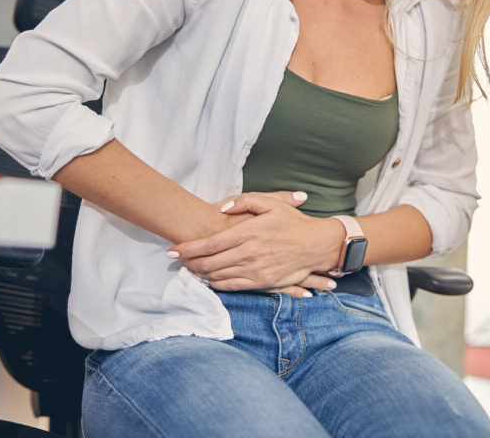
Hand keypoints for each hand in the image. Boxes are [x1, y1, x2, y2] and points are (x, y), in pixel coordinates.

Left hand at [169, 193, 342, 293]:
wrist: (316, 245)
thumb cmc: (292, 222)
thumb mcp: (270, 203)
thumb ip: (243, 202)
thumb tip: (221, 209)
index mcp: (248, 232)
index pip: (209, 244)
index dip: (188, 248)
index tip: (173, 250)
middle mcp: (248, 253)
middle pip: (209, 263)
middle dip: (189, 263)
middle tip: (177, 260)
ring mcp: (254, 270)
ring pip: (218, 276)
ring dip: (200, 274)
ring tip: (188, 269)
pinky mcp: (261, 283)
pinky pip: (232, 286)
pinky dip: (216, 284)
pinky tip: (208, 279)